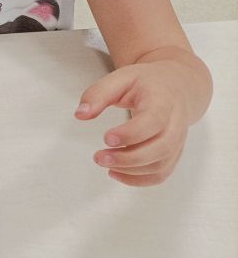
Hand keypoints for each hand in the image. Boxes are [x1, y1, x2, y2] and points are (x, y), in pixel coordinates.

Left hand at [76, 62, 192, 185]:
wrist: (178, 86)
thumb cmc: (146, 83)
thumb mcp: (121, 78)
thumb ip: (98, 94)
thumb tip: (80, 114)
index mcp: (162, 101)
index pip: (154, 121)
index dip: (131, 134)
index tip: (106, 138)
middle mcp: (175, 123)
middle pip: (160, 148)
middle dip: (128, 158)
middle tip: (99, 157)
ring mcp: (177, 141)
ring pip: (161, 165)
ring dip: (131, 170)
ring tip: (104, 162)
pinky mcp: (173, 153)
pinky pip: (161, 174)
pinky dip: (139, 180)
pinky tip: (116, 173)